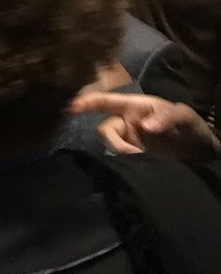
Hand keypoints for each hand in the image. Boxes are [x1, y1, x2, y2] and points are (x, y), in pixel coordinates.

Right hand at [70, 91, 220, 162]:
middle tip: (135, 155)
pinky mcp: (134, 160)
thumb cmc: (190, 126)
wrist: (201, 153)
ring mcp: (129, 142)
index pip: (105, 101)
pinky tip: (140, 171)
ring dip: (124, 156)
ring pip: (112, 148)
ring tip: (145, 162)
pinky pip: (120, 162)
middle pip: (105, 130)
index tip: (71, 108)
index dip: (86, 102)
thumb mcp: (183, 117)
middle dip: (116, 143)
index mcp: (133, 107)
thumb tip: (144, 127)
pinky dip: (126, 167)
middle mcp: (127, 124)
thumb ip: (165, 118)